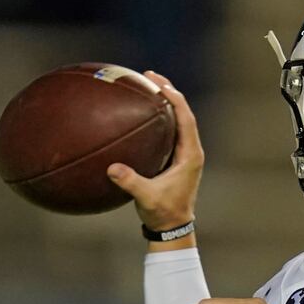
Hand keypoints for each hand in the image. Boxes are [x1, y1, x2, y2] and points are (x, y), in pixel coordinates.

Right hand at [107, 71, 202, 230]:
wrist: (173, 228)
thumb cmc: (163, 213)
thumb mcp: (146, 198)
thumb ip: (131, 182)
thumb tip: (112, 168)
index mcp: (191, 155)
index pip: (186, 118)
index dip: (175, 98)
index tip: (159, 83)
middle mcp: (190, 151)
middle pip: (183, 112)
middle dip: (168, 91)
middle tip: (149, 75)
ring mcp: (184, 154)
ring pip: (177, 120)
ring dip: (164, 102)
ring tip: (146, 85)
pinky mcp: (176, 159)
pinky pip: (168, 131)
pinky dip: (157, 118)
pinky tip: (139, 113)